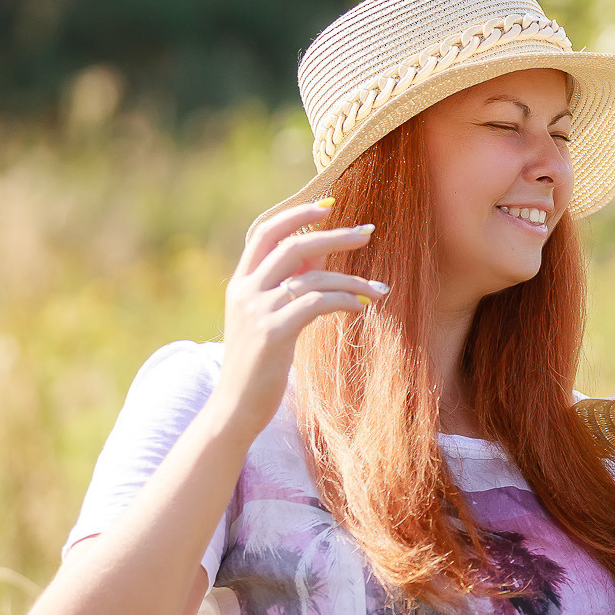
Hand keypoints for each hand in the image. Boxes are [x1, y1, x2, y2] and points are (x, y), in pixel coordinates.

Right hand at [210, 200, 387, 439]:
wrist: (234, 408)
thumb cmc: (257, 364)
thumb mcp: (267, 317)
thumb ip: (287, 283)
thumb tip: (319, 251)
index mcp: (240, 283)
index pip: (265, 232)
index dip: (296, 215)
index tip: (328, 206)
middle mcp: (245, 291)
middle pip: (293, 246)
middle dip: (334, 235)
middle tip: (367, 231)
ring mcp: (256, 311)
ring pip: (312, 276)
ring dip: (351, 279)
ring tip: (379, 289)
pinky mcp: (273, 333)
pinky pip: (317, 303)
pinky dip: (344, 300)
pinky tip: (360, 307)